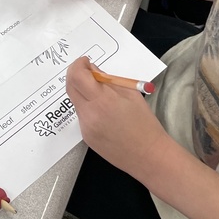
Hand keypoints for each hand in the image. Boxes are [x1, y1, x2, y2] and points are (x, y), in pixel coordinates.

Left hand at [66, 56, 167, 179]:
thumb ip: (108, 79)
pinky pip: (81, 116)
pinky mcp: (86, 138)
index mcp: (102, 100)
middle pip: (70, 87)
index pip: (77, 76)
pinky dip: (87, 107)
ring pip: (75, 101)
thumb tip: (92, 70)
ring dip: (82, 92)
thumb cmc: (144, 123)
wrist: (148, 156)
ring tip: (101, 95)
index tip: (86, 62)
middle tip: (88, 72)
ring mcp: (85, 128)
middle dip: (76, 74)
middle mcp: (89, 114)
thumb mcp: (130, 93)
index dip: (78, 64)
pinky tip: (103, 112)